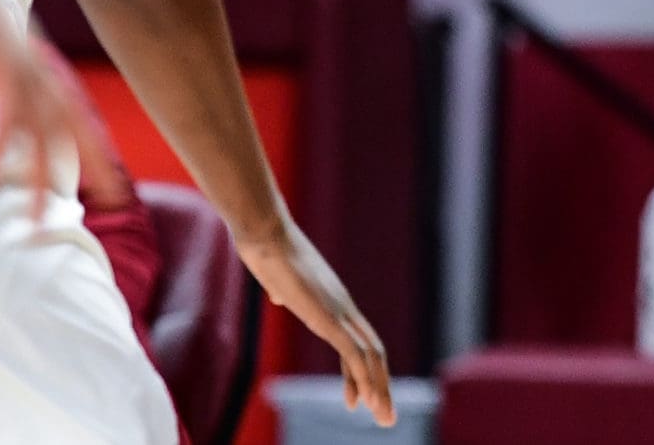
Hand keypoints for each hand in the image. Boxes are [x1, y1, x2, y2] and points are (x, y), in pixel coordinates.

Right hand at [0, 0, 87, 222]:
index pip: (68, 102)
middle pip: (70, 121)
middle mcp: (30, 57)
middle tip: (111, 203)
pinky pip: (2, 115)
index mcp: (26, 51)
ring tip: (37, 224)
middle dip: (91, 164)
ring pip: (41, 131)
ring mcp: (14, 58)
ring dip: (39, 179)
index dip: (88, 138)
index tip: (104, 172)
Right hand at [239, 225, 394, 426]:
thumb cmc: (267, 252)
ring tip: (383, 418)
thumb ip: (284, 290)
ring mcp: (338, 311)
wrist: (267, 234)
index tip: (361, 400)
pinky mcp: (328, 318)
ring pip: (369, 357)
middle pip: (372, 351)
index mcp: (333, 301)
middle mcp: (343, 307)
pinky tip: (365, 401)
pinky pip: (353, 354)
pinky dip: (362, 379)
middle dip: (381, 386)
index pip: (357, 342)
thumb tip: (279, 294)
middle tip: (386, 417)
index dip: (361, 373)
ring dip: (379, 390)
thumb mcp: (279, 279)